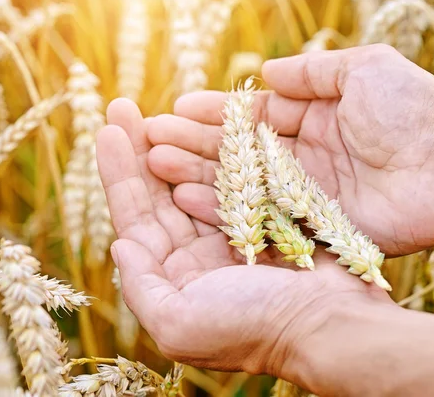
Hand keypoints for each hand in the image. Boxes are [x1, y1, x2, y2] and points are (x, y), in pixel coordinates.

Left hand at [97, 99, 391, 373]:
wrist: (326, 323)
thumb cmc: (251, 328)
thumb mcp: (178, 324)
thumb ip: (142, 288)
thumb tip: (120, 246)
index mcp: (175, 281)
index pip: (137, 221)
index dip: (119, 176)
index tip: (107, 132)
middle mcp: (200, 257)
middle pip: (162, 197)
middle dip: (141, 152)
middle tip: (123, 106)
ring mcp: (234, 236)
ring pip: (197, 183)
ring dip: (177, 148)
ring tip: (159, 112)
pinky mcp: (267, 220)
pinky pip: (236, 183)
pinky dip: (220, 158)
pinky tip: (206, 131)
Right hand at [146, 44, 433, 255]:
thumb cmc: (413, 111)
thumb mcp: (364, 70)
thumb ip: (313, 73)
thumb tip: (264, 74)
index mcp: (315, 119)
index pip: (252, 117)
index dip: (213, 113)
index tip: (173, 109)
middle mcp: (305, 158)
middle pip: (240, 152)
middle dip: (194, 143)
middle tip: (149, 140)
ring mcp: (307, 194)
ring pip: (243, 185)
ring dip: (199, 174)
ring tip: (156, 165)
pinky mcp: (314, 226)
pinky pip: (261, 217)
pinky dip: (225, 209)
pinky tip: (187, 199)